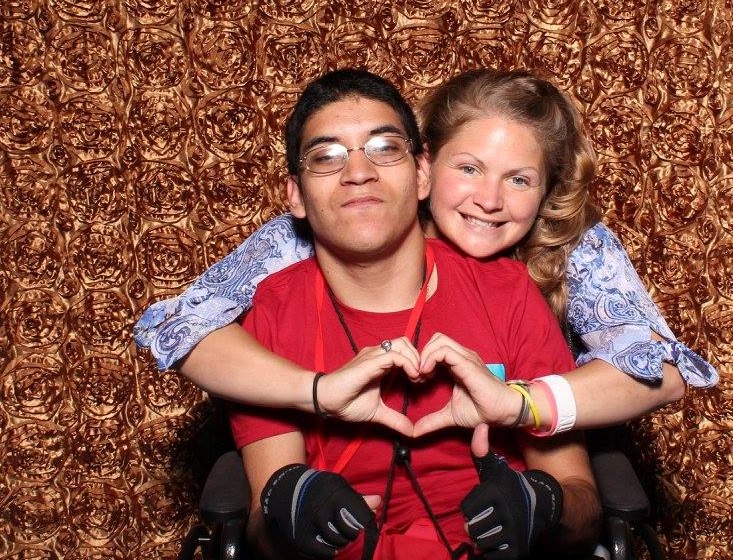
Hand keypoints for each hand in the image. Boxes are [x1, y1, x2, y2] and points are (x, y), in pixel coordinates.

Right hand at [261, 463, 376, 558]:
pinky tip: (331, 544)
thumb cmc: (318, 489)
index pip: (361, 517)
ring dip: (342, 542)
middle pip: (350, 533)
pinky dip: (331, 551)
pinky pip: (325, 553)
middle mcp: (323, 510)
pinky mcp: (303, 539)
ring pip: (339, 543)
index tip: (363, 522)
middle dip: (353, 533)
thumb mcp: (338, 487)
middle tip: (349, 529)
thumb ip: (357, 498)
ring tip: (338, 534)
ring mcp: (312, 525)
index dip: (364, 522)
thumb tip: (378, 501)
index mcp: (336, 495)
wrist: (286, 491)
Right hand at [317, 337, 420, 436]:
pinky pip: (394, 355)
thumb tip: (411, 432)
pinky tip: (413, 377)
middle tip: (423, 378)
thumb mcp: (377, 413)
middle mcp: (377, 355)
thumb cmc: (345, 403)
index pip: (404, 351)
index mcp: (380, 363)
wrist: (324, 401)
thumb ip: (395, 419)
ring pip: (402, 344)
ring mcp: (372, 356)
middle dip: (419, 357)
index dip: (417, 363)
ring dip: (415, 359)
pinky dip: (408, 363)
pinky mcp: (369, 362)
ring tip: (418, 377)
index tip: (422, 381)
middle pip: (406, 343)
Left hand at [413, 333, 520, 437]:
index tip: (417, 379)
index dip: (422, 359)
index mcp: (457, 364)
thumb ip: (432, 421)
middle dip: (422, 354)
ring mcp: (465, 358)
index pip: (436, 348)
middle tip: (418, 374)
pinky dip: (430, 359)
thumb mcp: (450, 415)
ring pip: (438, 341)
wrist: (503, 412)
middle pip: (436, 339)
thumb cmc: (482, 410)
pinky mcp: (467, 364)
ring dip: (425, 355)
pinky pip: (444, 351)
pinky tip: (427, 375)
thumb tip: (415, 432)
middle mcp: (461, 356)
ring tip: (422, 375)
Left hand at [461, 433, 562, 559]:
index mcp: (496, 494)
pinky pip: (493, 557)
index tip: (481, 505)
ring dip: (484, 539)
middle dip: (476, 525)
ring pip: (482, 543)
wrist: (546, 506)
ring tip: (492, 530)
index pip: (467, 509)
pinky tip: (500, 541)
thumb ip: (482, 451)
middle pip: (472, 528)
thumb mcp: (497, 469)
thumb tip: (478, 426)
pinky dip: (493, 552)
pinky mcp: (518, 551)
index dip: (472, 507)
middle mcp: (506, 514)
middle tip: (485, 520)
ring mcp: (513, 534)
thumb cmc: (514, 486)